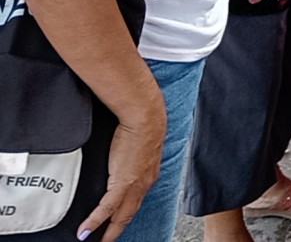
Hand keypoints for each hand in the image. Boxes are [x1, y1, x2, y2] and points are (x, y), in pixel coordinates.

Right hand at [80, 112, 165, 240]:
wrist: (145, 119)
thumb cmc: (141, 126)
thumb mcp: (135, 146)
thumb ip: (128, 157)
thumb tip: (118, 157)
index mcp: (148, 175)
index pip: (135, 201)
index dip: (126, 214)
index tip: (117, 223)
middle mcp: (144, 184)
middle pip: (129, 214)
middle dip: (117, 230)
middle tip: (106, 240)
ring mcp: (135, 185)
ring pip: (120, 215)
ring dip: (107, 231)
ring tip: (95, 241)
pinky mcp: (123, 183)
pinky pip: (107, 208)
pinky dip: (95, 221)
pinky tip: (85, 231)